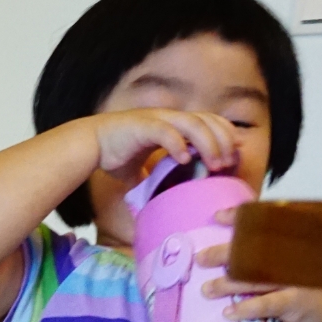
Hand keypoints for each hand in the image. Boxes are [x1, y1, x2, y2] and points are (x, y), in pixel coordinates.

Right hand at [89, 107, 242, 185]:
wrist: (90, 143)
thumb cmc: (114, 153)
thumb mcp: (142, 169)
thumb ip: (154, 179)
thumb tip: (158, 203)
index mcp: (173, 123)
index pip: (209, 121)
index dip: (225, 135)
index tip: (232, 157)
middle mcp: (170, 117)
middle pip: (208, 120)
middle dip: (223, 141)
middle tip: (227, 165)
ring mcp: (158, 119)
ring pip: (193, 124)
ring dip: (208, 144)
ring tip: (213, 165)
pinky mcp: (143, 126)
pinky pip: (166, 132)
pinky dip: (178, 145)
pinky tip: (185, 160)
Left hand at [199, 208, 321, 321]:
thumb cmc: (303, 289)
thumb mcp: (289, 269)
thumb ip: (264, 259)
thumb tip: (224, 254)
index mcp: (288, 246)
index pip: (264, 224)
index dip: (240, 218)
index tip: (217, 216)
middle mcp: (290, 258)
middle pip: (253, 251)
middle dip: (224, 254)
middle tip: (201, 259)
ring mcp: (293, 279)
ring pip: (254, 278)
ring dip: (227, 284)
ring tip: (207, 289)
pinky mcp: (294, 302)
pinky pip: (266, 303)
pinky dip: (246, 307)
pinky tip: (228, 312)